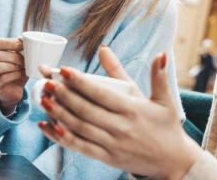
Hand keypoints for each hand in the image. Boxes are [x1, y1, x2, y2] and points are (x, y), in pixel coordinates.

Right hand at [0, 38, 26, 114]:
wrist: (16, 88)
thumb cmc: (17, 68)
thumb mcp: (20, 55)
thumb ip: (21, 46)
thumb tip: (25, 38)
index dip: (10, 44)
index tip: (23, 46)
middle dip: (14, 57)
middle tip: (25, 60)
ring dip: (10, 66)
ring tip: (22, 67)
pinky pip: (0, 78)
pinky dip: (13, 75)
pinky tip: (21, 74)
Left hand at [38, 46, 200, 179]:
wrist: (174, 162)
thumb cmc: (166, 126)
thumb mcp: (163, 99)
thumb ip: (157, 76)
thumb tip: (159, 53)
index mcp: (133, 109)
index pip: (102, 93)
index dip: (81, 82)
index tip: (64, 70)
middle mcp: (121, 127)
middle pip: (86, 110)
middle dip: (64, 95)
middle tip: (46, 82)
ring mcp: (112, 144)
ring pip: (80, 128)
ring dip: (59, 114)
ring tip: (42, 100)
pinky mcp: (107, 158)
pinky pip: (80, 147)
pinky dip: (61, 137)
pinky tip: (47, 126)